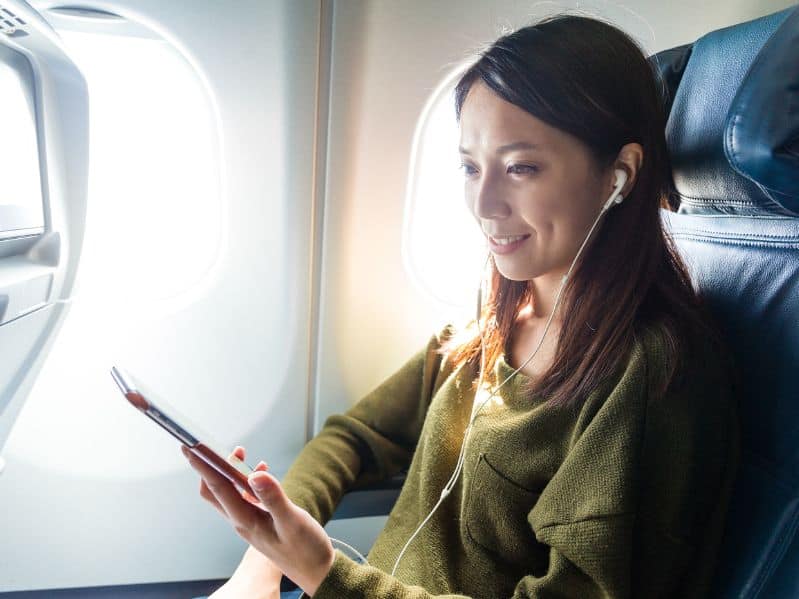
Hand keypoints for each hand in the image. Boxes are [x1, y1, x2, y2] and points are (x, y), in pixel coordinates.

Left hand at [183, 444, 334, 595]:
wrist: (316, 570)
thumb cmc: (305, 550)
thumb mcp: (293, 521)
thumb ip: (273, 498)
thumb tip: (255, 474)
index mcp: (246, 521)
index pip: (218, 488)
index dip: (202, 466)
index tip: (190, 448)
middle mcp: (242, 521)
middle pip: (215, 490)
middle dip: (211, 466)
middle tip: (213, 446)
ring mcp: (250, 521)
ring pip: (230, 492)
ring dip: (231, 472)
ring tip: (241, 454)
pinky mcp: (259, 520)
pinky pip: (245, 497)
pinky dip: (248, 481)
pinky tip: (261, 472)